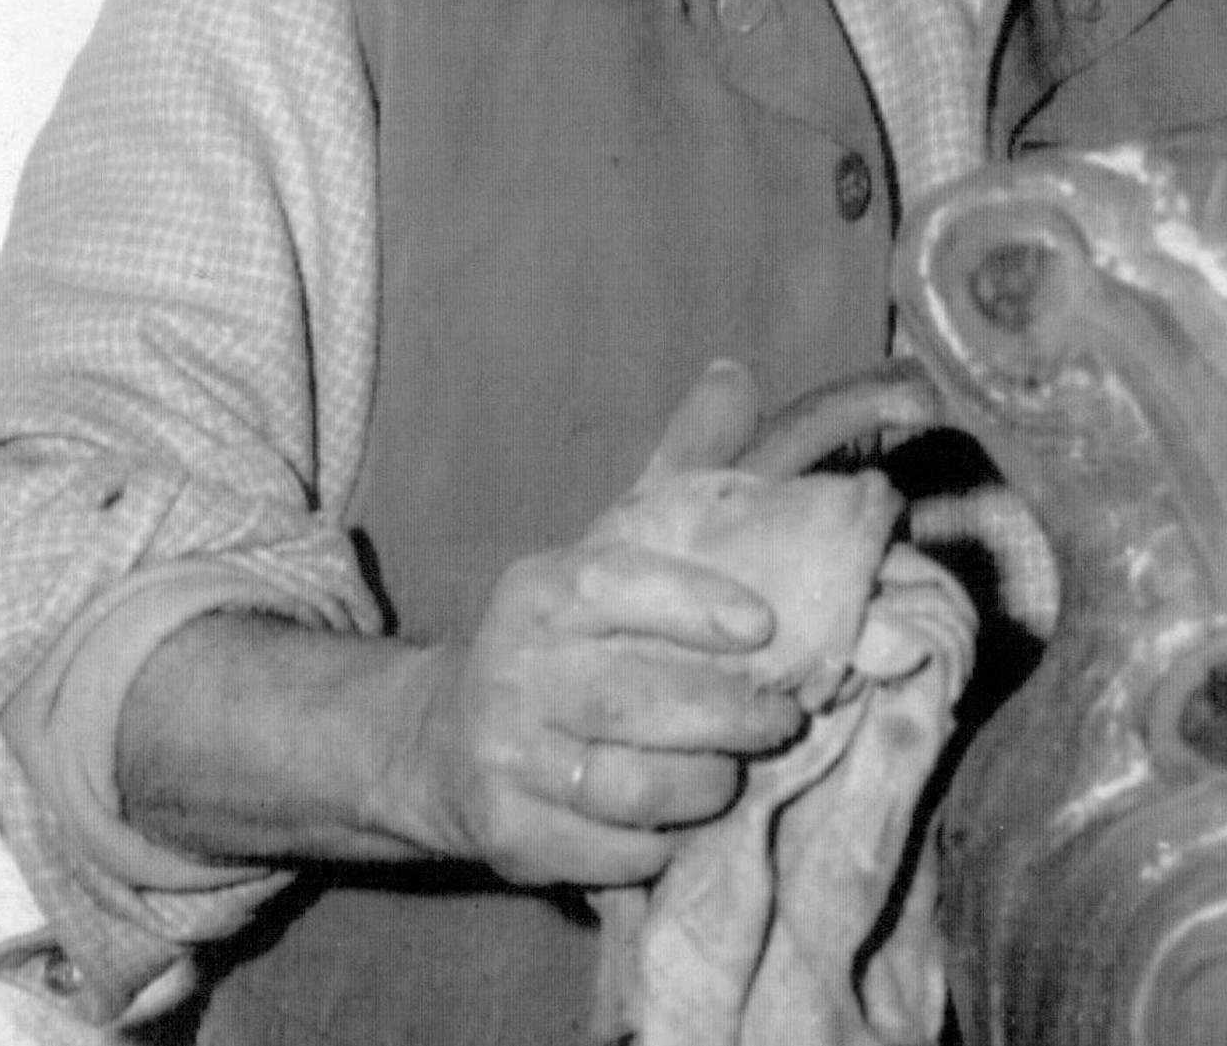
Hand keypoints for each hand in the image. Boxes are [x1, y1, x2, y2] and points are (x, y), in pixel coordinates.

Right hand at [405, 364, 805, 890]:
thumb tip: (736, 371)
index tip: (765, 628)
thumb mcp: (610, 546)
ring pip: (626, 785)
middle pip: (634, 701)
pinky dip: (657, 847)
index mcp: (545, 589)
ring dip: (701, 788)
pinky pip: (605, 854)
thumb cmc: (564, 635)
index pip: (619, 587)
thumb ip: (680, 465)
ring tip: (739, 777)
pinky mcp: (506, 835)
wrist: (441, 737)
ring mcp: (505, 755)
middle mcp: (515, 668)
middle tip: (784, 720)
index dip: (694, 607)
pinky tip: (682, 829)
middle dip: (726, 716)